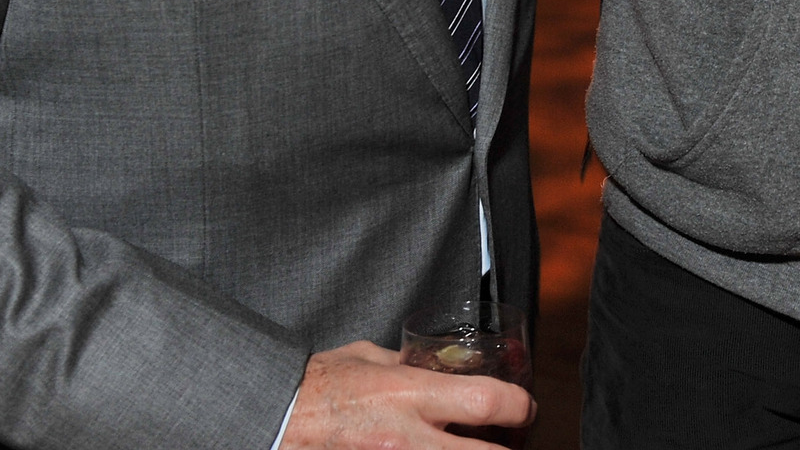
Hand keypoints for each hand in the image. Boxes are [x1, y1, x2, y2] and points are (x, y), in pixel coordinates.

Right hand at [282, 340, 533, 449]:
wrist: (273, 419)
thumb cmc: (317, 386)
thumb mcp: (368, 358)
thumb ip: (408, 363)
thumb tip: (439, 362)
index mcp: (408, 394)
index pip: (488, 401)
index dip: (520, 406)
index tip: (525, 407)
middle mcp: (407, 439)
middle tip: (513, 440)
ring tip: (481, 448)